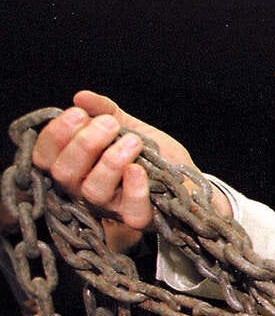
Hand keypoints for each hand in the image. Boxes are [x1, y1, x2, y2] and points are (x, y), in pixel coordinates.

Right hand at [31, 91, 195, 229]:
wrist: (188, 176)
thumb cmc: (152, 153)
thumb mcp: (128, 126)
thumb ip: (105, 110)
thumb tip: (81, 97)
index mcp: (77, 167)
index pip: (45, 158)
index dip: (55, 136)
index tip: (78, 114)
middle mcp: (86, 189)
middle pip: (65, 174)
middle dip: (83, 144)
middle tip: (109, 124)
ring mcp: (112, 206)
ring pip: (93, 191)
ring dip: (110, 162)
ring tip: (133, 141)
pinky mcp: (139, 217)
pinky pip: (130, 211)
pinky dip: (134, 189)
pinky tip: (139, 169)